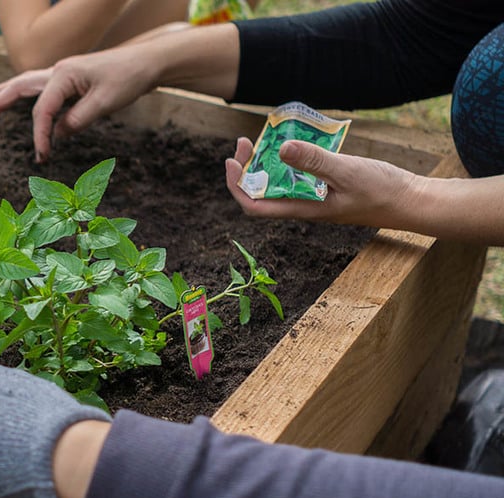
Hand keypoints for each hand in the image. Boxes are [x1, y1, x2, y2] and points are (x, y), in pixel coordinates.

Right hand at [0, 43, 161, 162]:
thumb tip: (57, 134)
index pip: (42, 110)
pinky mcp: (70, 78)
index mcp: (63, 75)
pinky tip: (18, 97)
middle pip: (20, 87)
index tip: (43, 157)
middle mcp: (58, 71)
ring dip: (5, 93)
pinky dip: (24, 93)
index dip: (39, 136)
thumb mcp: (104, 104)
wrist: (146, 63)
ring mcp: (62, 73)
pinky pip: (39, 87)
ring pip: (26, 83)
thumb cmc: (128, 79)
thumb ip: (77, 121)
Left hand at [224, 137, 421, 227]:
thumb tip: (281, 149)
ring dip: (266, 164)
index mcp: (304, 209)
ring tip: (265, 139)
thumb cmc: (383, 191)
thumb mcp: (347, 172)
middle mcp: (305, 206)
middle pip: (261, 193)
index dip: (237, 186)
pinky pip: (299, 178)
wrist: (413, 202)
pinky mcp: (328, 190)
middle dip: (247, 170)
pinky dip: (290, 162)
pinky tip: (295, 144)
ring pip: (279, 184)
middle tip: (245, 142)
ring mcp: (316, 199)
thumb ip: (315, 161)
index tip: (232, 160)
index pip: (255, 206)